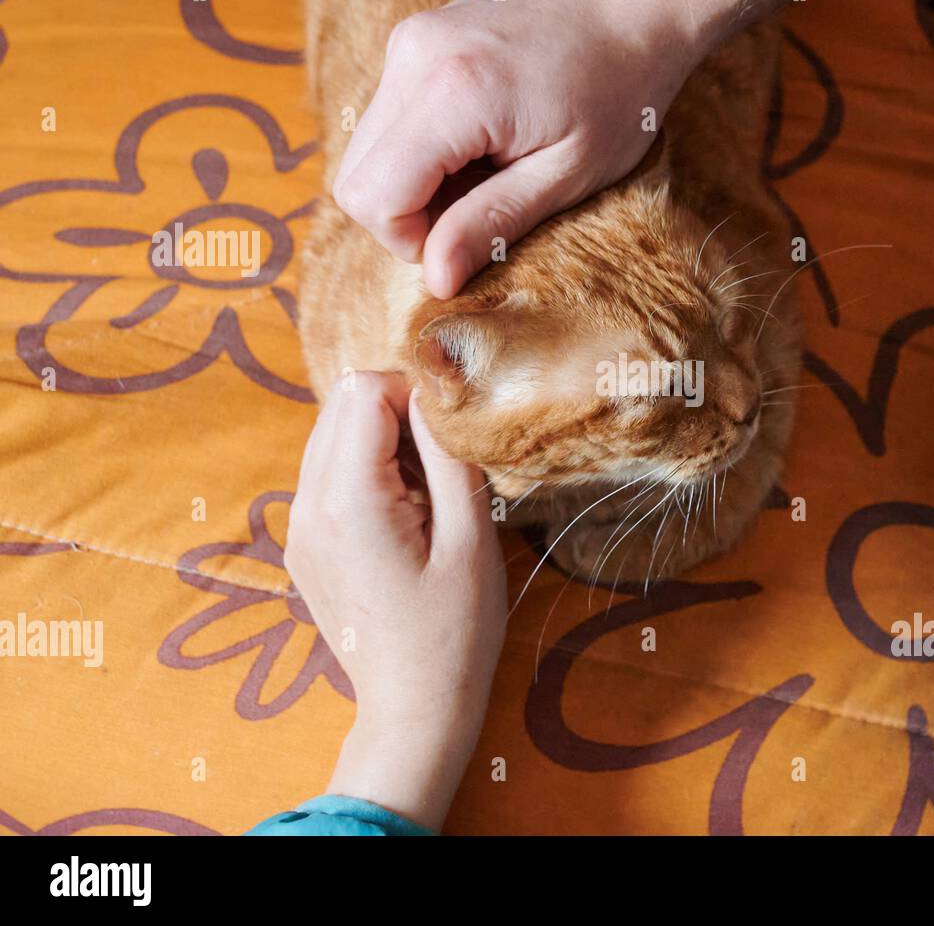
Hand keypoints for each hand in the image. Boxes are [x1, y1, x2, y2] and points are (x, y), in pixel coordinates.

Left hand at [285, 371, 505, 830]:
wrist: (413, 708)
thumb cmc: (455, 631)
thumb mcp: (470, 539)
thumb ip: (448, 456)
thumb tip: (435, 393)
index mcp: (347, 501)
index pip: (364, 390)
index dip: (414, 395)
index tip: (451, 437)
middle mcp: (306, 506)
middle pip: (340, 405)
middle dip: (396, 414)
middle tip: (441, 467)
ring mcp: (297, 527)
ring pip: (331, 435)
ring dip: (381, 443)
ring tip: (424, 497)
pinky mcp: (302, 545)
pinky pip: (327, 475)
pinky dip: (365, 474)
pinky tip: (402, 520)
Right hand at [330, 0, 703, 298]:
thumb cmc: (623, 85)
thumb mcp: (568, 173)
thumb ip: (493, 224)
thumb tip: (435, 280)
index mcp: (452, 93)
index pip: (373, 198)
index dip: (413, 242)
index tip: (470, 242)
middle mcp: (415, 56)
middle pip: (356, 179)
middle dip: (409, 217)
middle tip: (484, 211)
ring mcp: (411, 39)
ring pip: (368, 150)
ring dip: (418, 183)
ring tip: (492, 171)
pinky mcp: (418, 37)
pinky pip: (390, 118)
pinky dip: (425, 149)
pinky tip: (486, 142)